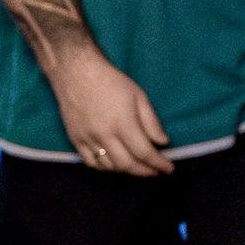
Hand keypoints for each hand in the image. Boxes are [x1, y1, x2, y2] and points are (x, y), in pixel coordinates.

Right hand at [51, 50, 171, 175]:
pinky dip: (105, 168)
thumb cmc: (111, 82)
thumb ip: (151, 122)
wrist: (76, 73)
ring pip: (109, 167)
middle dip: (145, 171)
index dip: (159, 164)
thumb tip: (163, 142)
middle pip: (127, 165)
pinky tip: (115, 163)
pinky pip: (91, 163)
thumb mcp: (139, 96)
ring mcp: (87, 139)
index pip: (144, 153)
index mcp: (123, 123)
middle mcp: (104, 135)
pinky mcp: (75, 139)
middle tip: (156, 171)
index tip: (169, 168)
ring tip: (138, 167)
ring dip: (126, 171)